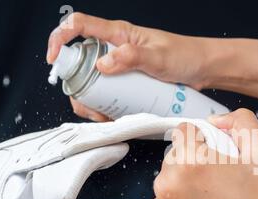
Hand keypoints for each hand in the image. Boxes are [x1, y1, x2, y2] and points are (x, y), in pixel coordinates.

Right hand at [47, 12, 215, 120]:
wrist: (203, 69)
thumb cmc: (185, 55)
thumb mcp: (158, 57)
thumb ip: (131, 57)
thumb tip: (102, 64)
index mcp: (119, 34)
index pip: (79, 26)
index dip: (60, 38)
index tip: (54, 59)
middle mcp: (116, 48)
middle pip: (81, 61)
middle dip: (77, 84)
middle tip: (88, 103)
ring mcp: (122, 65)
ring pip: (93, 80)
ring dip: (92, 99)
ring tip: (103, 114)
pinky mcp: (129, 80)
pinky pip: (110, 91)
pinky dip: (106, 104)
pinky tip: (113, 114)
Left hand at [149, 109, 257, 198]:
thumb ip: (241, 122)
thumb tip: (216, 120)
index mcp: (190, 160)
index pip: (185, 131)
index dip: (205, 141)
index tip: (218, 157)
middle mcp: (166, 184)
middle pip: (174, 157)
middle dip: (193, 164)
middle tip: (220, 184)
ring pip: (168, 184)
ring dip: (184, 188)